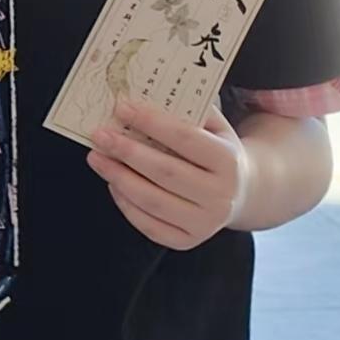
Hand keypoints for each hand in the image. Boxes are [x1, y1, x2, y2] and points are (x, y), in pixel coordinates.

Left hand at [87, 97, 250, 250]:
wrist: (242, 193)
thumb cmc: (218, 153)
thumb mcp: (215, 127)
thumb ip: (188, 111)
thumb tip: (142, 97)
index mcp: (229, 161)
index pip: (185, 138)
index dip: (151, 122)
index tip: (122, 109)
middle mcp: (220, 196)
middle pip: (164, 172)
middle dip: (127, 152)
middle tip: (100, 136)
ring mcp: (204, 223)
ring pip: (152, 201)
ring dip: (118, 177)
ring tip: (97, 158)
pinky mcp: (187, 242)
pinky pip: (148, 225)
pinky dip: (125, 204)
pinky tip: (113, 183)